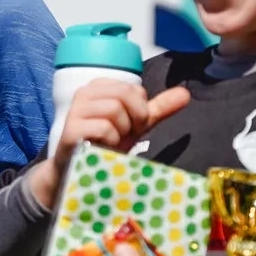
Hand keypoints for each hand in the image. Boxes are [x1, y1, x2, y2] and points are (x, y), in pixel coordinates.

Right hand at [28, 81, 190, 207]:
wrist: (81, 169)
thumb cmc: (106, 143)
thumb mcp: (135, 124)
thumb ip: (158, 108)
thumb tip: (185, 93)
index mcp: (100, 86)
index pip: (135, 90)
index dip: (140, 111)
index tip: (130, 126)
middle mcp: (84, 92)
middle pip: (125, 95)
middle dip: (133, 119)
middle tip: (124, 134)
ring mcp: (75, 110)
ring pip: (114, 109)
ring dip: (120, 131)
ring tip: (111, 141)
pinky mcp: (71, 129)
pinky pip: (104, 127)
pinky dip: (110, 141)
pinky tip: (102, 147)